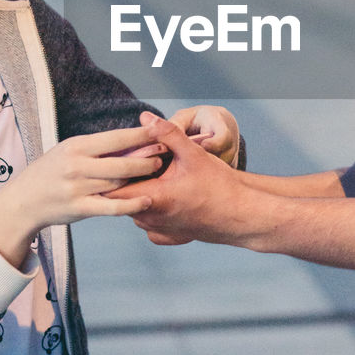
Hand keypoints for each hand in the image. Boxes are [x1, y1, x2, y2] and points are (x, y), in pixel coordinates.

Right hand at [0, 125, 163, 267]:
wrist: (23, 201)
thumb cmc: (51, 172)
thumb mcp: (69, 151)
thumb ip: (96, 148)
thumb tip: (131, 139)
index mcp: (76, 146)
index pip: (115, 138)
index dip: (141, 135)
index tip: (160, 130)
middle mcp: (77, 166)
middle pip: (122, 161)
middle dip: (147, 158)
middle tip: (165, 155)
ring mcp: (78, 188)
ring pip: (119, 182)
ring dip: (141, 178)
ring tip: (159, 174)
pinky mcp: (80, 208)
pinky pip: (111, 207)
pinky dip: (131, 204)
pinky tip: (147, 200)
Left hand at [110, 115, 247, 246]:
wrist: (241, 214)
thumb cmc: (219, 185)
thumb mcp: (193, 154)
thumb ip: (167, 133)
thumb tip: (145, 117)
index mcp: (152, 198)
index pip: (113, 188)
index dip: (114, 171)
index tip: (121, 158)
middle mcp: (151, 219)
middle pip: (122, 199)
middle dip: (126, 180)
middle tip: (138, 163)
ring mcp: (158, 231)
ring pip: (134, 210)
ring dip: (139, 194)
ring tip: (152, 177)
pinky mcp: (167, 238)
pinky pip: (148, 222)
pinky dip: (151, 210)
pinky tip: (164, 197)